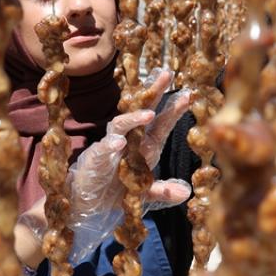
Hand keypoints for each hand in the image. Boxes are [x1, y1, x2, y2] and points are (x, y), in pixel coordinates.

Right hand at [21, 71, 192, 265]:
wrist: (86, 202)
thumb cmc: (115, 190)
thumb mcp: (142, 194)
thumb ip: (161, 191)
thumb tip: (186, 193)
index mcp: (143, 147)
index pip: (160, 125)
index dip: (173, 110)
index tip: (189, 95)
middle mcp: (129, 141)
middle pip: (142, 112)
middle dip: (154, 94)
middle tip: (166, 73)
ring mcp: (111, 147)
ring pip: (122, 126)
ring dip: (134, 119)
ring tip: (149, 114)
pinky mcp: (95, 159)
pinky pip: (103, 149)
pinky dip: (111, 145)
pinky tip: (119, 143)